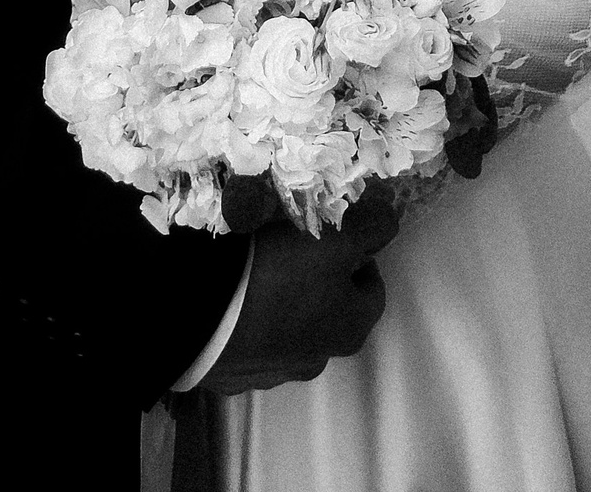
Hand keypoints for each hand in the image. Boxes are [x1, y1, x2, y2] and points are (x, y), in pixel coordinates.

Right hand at [197, 194, 398, 395]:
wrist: (201, 321)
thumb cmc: (278, 277)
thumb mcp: (333, 239)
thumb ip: (371, 227)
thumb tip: (389, 219)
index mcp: (351, 328)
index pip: (372, 283)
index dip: (357, 250)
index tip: (330, 228)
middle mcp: (321, 358)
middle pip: (330, 304)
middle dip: (317, 273)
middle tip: (291, 240)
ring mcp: (276, 370)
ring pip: (290, 322)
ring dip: (280, 296)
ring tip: (254, 261)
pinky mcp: (236, 371)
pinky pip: (251, 334)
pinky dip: (246, 315)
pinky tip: (230, 290)